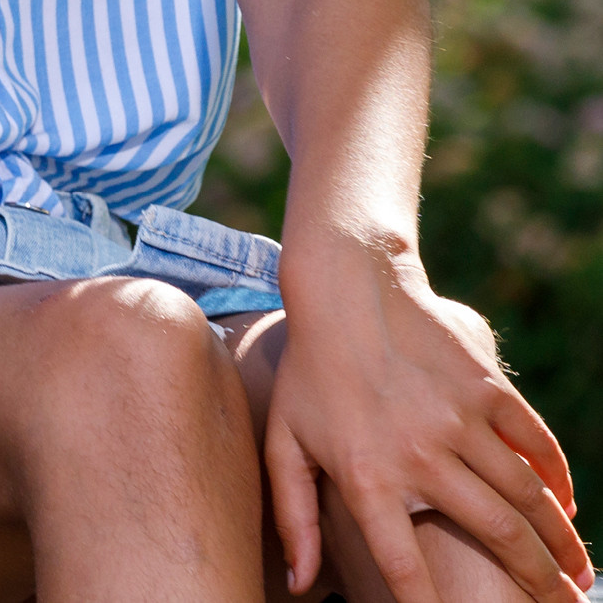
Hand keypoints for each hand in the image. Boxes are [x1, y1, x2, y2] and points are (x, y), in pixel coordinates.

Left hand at [266, 233, 586, 601]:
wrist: (346, 288)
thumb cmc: (312, 373)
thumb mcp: (285, 440)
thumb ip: (293, 517)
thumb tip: (299, 585)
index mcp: (366, 475)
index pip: (404, 564)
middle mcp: (419, 452)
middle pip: (499, 537)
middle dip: (539, 584)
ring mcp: (458, 417)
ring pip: (529, 498)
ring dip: (562, 544)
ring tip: (578, 577)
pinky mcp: (487, 388)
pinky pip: (537, 445)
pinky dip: (558, 482)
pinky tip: (566, 510)